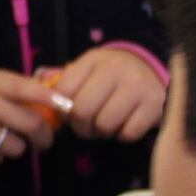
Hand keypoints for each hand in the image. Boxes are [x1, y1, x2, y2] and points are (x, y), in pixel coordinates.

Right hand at [0, 68, 71, 165]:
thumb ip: (13, 86)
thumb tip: (50, 96)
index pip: (26, 88)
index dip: (49, 98)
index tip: (67, 106)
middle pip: (30, 125)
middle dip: (44, 137)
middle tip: (44, 140)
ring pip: (16, 147)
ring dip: (17, 147)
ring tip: (6, 139)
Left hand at [50, 47, 166, 142]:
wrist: (153, 72)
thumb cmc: (112, 77)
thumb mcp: (89, 71)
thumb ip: (65, 84)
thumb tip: (40, 96)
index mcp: (94, 59)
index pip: (63, 90)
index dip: (62, 108)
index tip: (69, 112)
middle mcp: (116, 69)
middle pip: (82, 111)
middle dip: (80, 126)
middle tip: (87, 125)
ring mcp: (138, 86)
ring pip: (104, 125)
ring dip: (102, 132)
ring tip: (107, 123)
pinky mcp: (154, 105)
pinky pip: (127, 134)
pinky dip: (123, 135)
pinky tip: (125, 123)